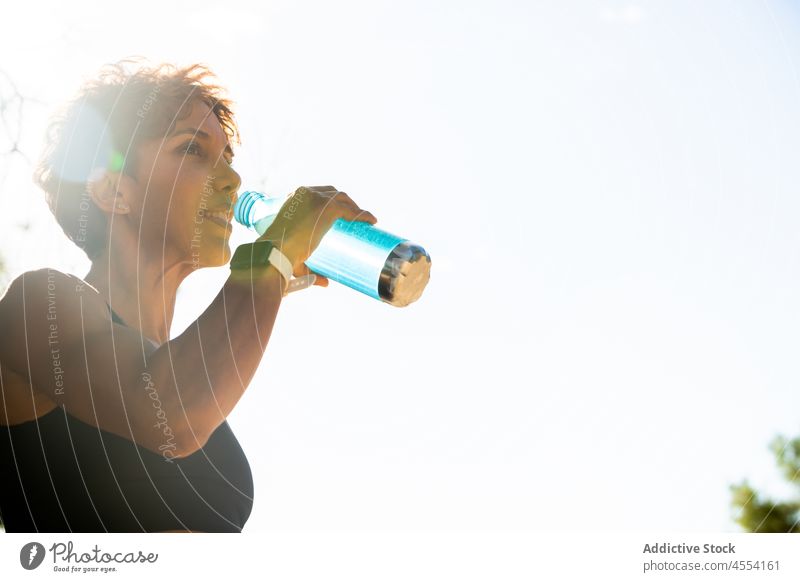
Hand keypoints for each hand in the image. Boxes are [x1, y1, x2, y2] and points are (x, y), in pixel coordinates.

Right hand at [258, 185, 377, 286]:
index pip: (319, 194)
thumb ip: (309, 268)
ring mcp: (317, 199)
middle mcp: (306, 193)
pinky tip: (371, 221)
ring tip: (364, 221)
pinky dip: (362, 214)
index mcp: (295, 197)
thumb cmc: (281, 255)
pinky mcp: (328, 208)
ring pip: (343, 199)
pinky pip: (350, 209)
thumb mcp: (294, 251)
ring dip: (355, 207)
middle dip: (346, 203)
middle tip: (354, 220)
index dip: (333, 201)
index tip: (342, 214)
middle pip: (333, 193)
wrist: (277, 251)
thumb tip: (325, 283)